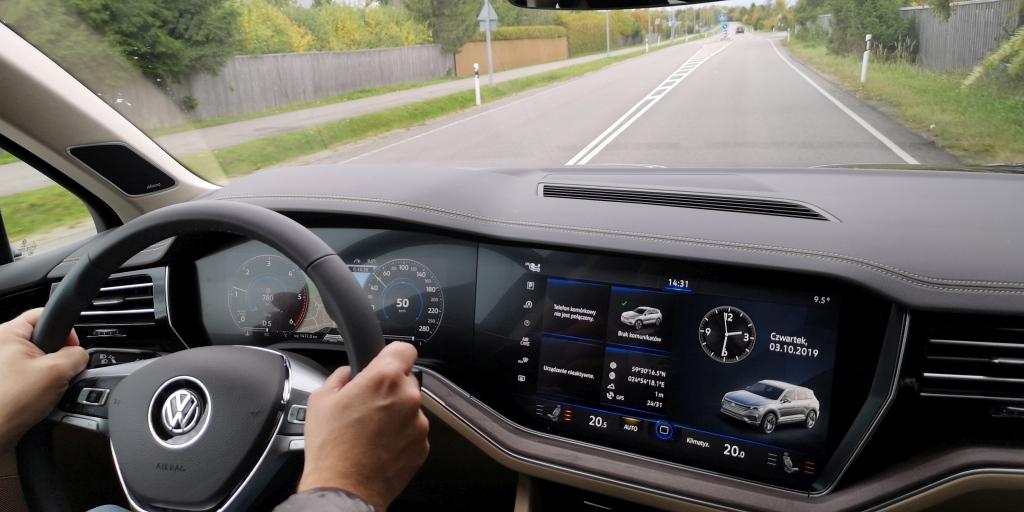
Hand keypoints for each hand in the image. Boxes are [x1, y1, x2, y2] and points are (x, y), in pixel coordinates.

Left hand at [0, 309, 88, 453]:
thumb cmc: (8, 404)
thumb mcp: (57, 372)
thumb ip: (77, 356)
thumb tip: (82, 356)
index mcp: (7, 334)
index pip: (44, 315)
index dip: (66, 331)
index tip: (73, 350)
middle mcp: (0, 348)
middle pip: (42, 341)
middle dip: (57, 359)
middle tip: (62, 374)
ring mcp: (0, 368)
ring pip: (36, 363)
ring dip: (47, 377)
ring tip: (47, 393)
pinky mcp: (2, 386)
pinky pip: (28, 380)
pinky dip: (37, 389)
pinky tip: (37, 402)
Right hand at [299, 342, 428, 510]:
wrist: (344, 489)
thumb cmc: (331, 447)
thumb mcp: (320, 399)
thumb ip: (340, 376)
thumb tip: (348, 374)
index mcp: (384, 378)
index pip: (404, 349)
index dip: (392, 355)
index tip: (384, 363)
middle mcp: (408, 397)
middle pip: (406, 380)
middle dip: (389, 388)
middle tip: (367, 405)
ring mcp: (418, 423)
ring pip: (410, 407)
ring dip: (396, 413)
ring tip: (370, 431)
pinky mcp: (423, 445)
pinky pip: (413, 431)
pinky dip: (400, 435)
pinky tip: (379, 446)